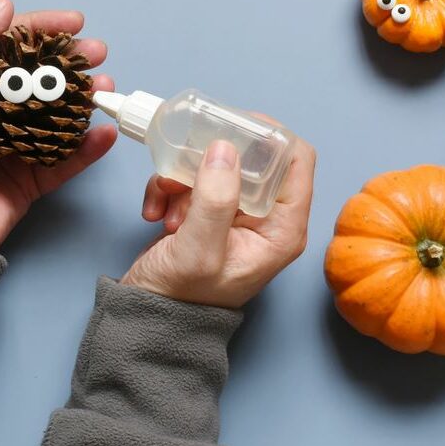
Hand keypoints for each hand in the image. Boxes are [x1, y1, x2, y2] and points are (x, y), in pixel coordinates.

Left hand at [0, 0, 117, 250]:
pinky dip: (90, 145)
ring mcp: (14, 146)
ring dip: (86, 99)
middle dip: (72, 63)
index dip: (43, 30)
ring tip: (106, 88)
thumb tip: (3, 5)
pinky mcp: (29, 181)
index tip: (75, 22)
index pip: (10, 48)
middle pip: (40, 78)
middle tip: (98, 54)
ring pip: (59, 115)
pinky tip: (106, 130)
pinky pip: (67, 159)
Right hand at [121, 137, 316, 308]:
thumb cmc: (180, 298)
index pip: (297, 161)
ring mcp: (233, 215)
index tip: (234, 124)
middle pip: (252, 157)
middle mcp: (264, 218)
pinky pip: (190, 179)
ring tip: (167, 207)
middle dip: (213, 157)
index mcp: (281, 229)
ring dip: (183, 177)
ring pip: (214, 165)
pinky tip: (155, 214)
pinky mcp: (205, 213)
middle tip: (185, 165)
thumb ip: (215, 200)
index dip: (271, 135)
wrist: (147, 321)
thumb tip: (225, 148)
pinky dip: (168, 189)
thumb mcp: (199, 250)